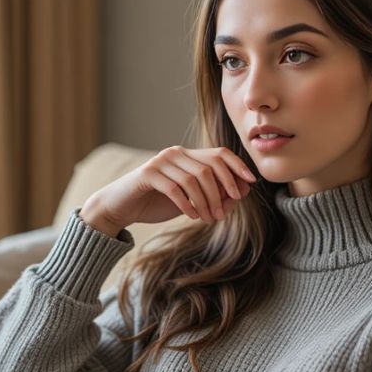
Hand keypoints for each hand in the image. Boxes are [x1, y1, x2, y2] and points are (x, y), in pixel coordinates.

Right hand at [80, 146, 256, 235]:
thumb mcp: (190, 200)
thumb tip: (241, 192)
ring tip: (208, 219)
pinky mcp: (148, 173)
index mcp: (187, 155)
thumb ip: (212, 195)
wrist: (120, 207)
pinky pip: (175, 188)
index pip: (219, 154)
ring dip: (205, 202)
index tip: (251, 183)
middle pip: (210, 167)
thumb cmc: (156, 203)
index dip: (237, 167)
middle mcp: (175, 153)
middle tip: (223, 213)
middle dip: (222, 190)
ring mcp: (161, 161)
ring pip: (194, 179)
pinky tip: (191, 216)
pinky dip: (187, 204)